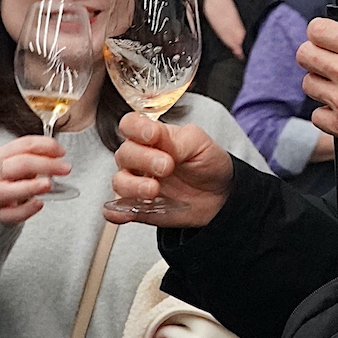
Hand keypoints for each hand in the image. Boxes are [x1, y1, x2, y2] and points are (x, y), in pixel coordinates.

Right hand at [0, 135, 67, 225]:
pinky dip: (27, 209)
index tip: (62, 152)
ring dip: (31, 186)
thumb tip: (57, 154)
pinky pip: (11, 213)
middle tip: (65, 169)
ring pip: (7, 190)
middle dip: (45, 164)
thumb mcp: (18, 163)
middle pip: (19, 164)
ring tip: (48, 185)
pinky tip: (39, 204)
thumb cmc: (9, 180)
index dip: (46, 146)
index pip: (24, 145)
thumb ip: (35, 157)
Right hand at [108, 112, 234, 226]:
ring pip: (119, 182)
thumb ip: (176, 139)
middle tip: (166, 166)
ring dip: (133, 186)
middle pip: (124, 153)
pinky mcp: (138, 207)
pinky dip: (117, 212)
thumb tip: (156, 137)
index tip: (152, 135)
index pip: (130, 125)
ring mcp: (137, 183)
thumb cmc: (207, 162)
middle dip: (143, 159)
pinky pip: (118, 210)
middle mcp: (140, 158)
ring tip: (154, 190)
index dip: (136, 128)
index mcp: (152, 136)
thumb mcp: (198, 143)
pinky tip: (125, 212)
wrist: (220, 194)